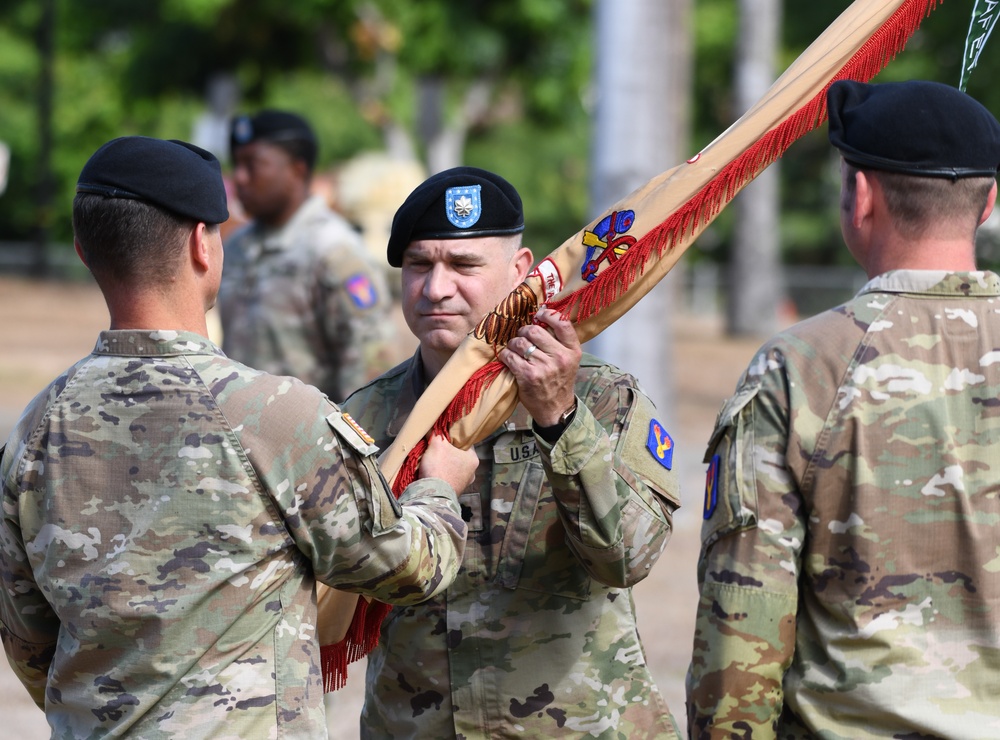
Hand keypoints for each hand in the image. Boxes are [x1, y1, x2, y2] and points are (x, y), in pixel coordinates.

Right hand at [418, 433, 477, 493]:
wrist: (433, 495)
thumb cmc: (439, 467)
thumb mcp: (436, 445)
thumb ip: (436, 434)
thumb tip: (434, 427)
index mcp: (473, 459)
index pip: (465, 443)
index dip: (454, 438)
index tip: (444, 437)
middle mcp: (473, 472)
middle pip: (459, 456)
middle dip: (449, 452)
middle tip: (437, 449)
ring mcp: (465, 484)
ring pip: (454, 468)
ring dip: (445, 465)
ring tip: (434, 461)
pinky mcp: (455, 492)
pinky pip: (449, 478)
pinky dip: (443, 475)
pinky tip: (435, 473)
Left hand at [498, 305, 580, 426]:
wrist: (556, 409)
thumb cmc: (559, 381)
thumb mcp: (569, 360)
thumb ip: (559, 341)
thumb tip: (541, 317)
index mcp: (573, 351)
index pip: (562, 322)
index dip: (547, 314)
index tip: (539, 314)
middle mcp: (560, 357)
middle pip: (535, 330)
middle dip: (524, 331)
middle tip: (522, 336)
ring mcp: (544, 367)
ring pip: (520, 342)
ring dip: (513, 344)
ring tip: (515, 349)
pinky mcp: (528, 375)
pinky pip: (510, 356)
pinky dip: (506, 355)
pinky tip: (508, 358)